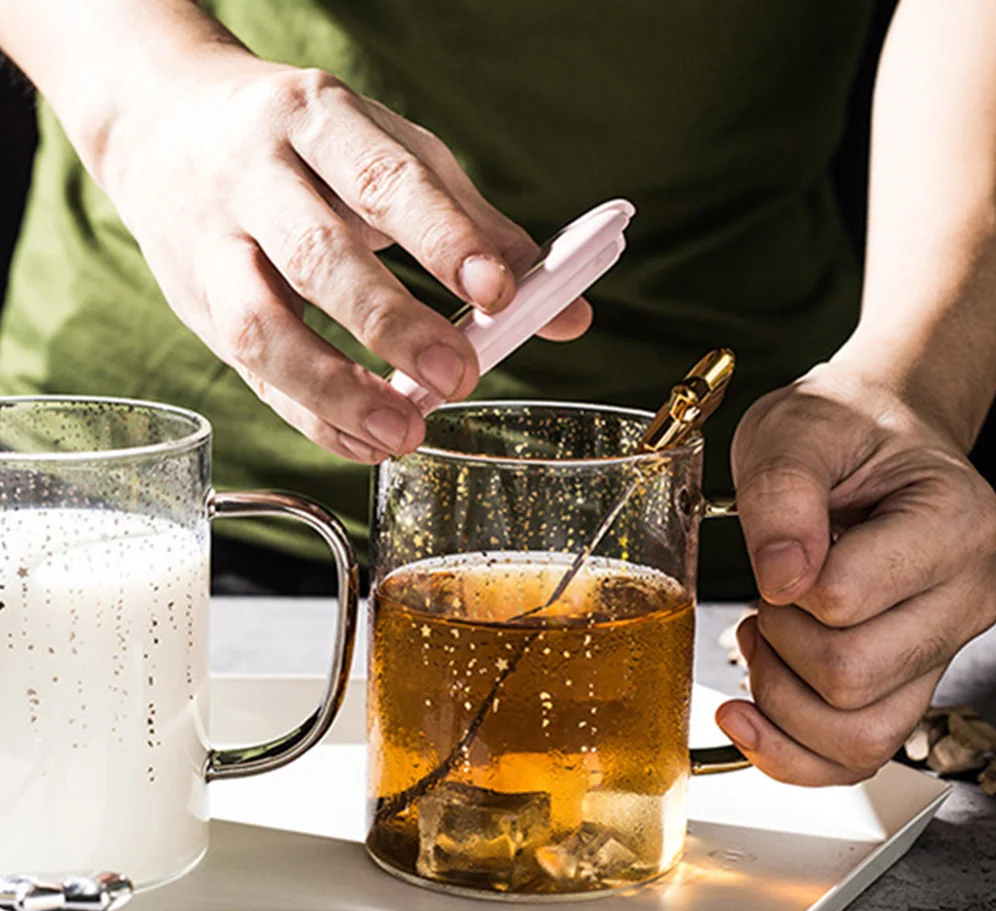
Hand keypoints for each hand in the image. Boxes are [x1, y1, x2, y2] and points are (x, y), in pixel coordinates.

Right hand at [97, 50, 589, 461]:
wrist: (167, 126)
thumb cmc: (306, 146)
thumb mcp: (390, 154)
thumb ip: (476, 229)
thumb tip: (566, 310)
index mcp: (316, 120)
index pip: (381, 177)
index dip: (443, 237)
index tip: (500, 291)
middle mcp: (254, 175)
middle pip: (317, 255)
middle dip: (392, 323)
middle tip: (457, 377)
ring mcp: (214, 243)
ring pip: (261, 325)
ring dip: (336, 389)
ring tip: (404, 431)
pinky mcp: (197, 304)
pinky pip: (251, 373)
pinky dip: (311, 417)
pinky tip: (364, 442)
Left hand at [715, 361, 995, 784]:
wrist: (874, 435)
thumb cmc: (841, 429)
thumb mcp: (794, 429)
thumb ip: (783, 494)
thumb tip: (782, 579)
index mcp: (953, 521)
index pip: (844, 598)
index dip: (782, 586)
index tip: (775, 554)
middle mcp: (966, 594)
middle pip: (851, 677)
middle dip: (777, 645)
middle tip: (765, 598)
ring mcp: (941, 645)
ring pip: (858, 736)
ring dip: (780, 701)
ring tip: (764, 638)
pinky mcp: (909, 678)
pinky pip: (858, 756)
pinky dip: (793, 752)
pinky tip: (751, 715)